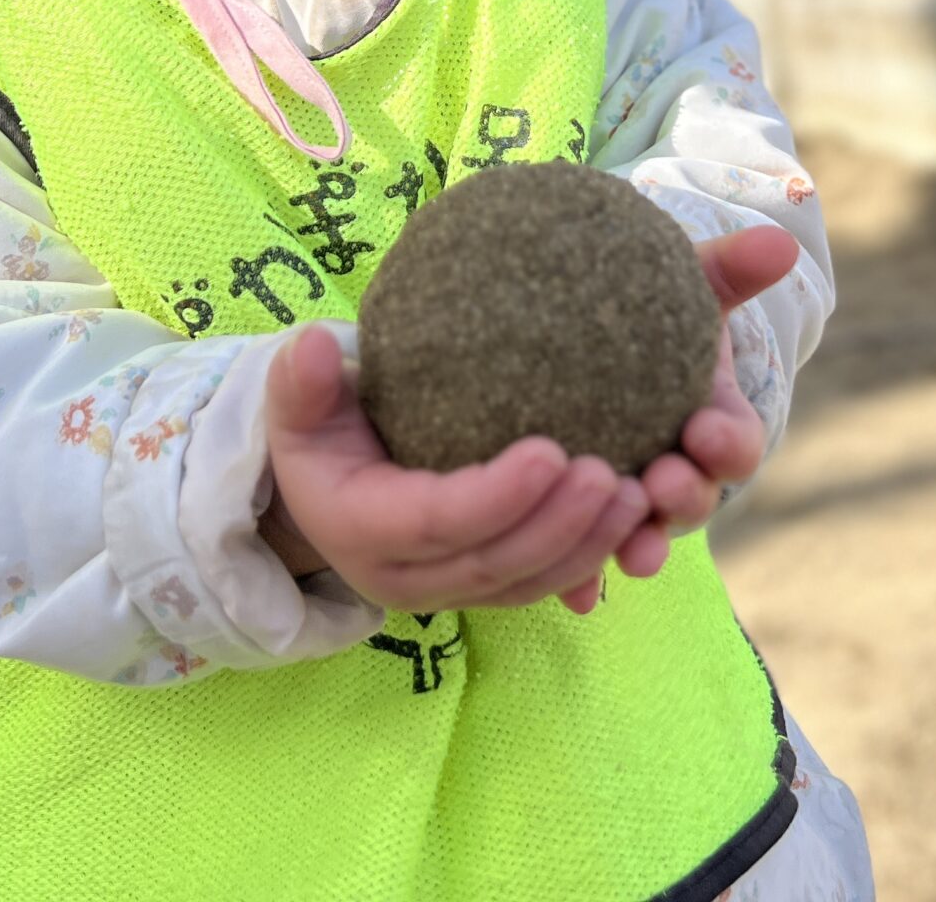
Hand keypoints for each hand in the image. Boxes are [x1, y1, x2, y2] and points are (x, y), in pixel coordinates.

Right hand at [264, 325, 652, 616]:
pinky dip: (590, 558)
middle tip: (611, 475)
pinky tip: (636, 517)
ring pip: (525, 585)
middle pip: (492, 565)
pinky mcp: (483, 589)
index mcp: (359, 529)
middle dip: (558, 527)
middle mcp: (403, 577)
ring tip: (639, 494)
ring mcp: (446, 591)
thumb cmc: (318, 438)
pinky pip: (540, 586)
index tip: (552, 451)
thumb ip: (300, 381)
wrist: (319, 495)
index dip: (495, 496)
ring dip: (587, 546)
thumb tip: (313, 343)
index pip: (434, 521)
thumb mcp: (296, 408)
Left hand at [603, 225, 797, 590]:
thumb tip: (779, 241)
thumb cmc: (644, 307)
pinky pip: (585, 560)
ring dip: (638, 544)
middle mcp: (678, 470)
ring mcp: (633, 502)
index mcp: (711, 422)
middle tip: (660, 484)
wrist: (580, 331)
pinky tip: (570, 598)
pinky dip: (583, 583)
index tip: (708, 429)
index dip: (727, 443)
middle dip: (682, 499)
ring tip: (624, 551)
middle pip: (692, 499)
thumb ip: (726, 267)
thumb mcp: (683, 284)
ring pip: (642, 535)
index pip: (734, 442)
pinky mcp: (583, 523)